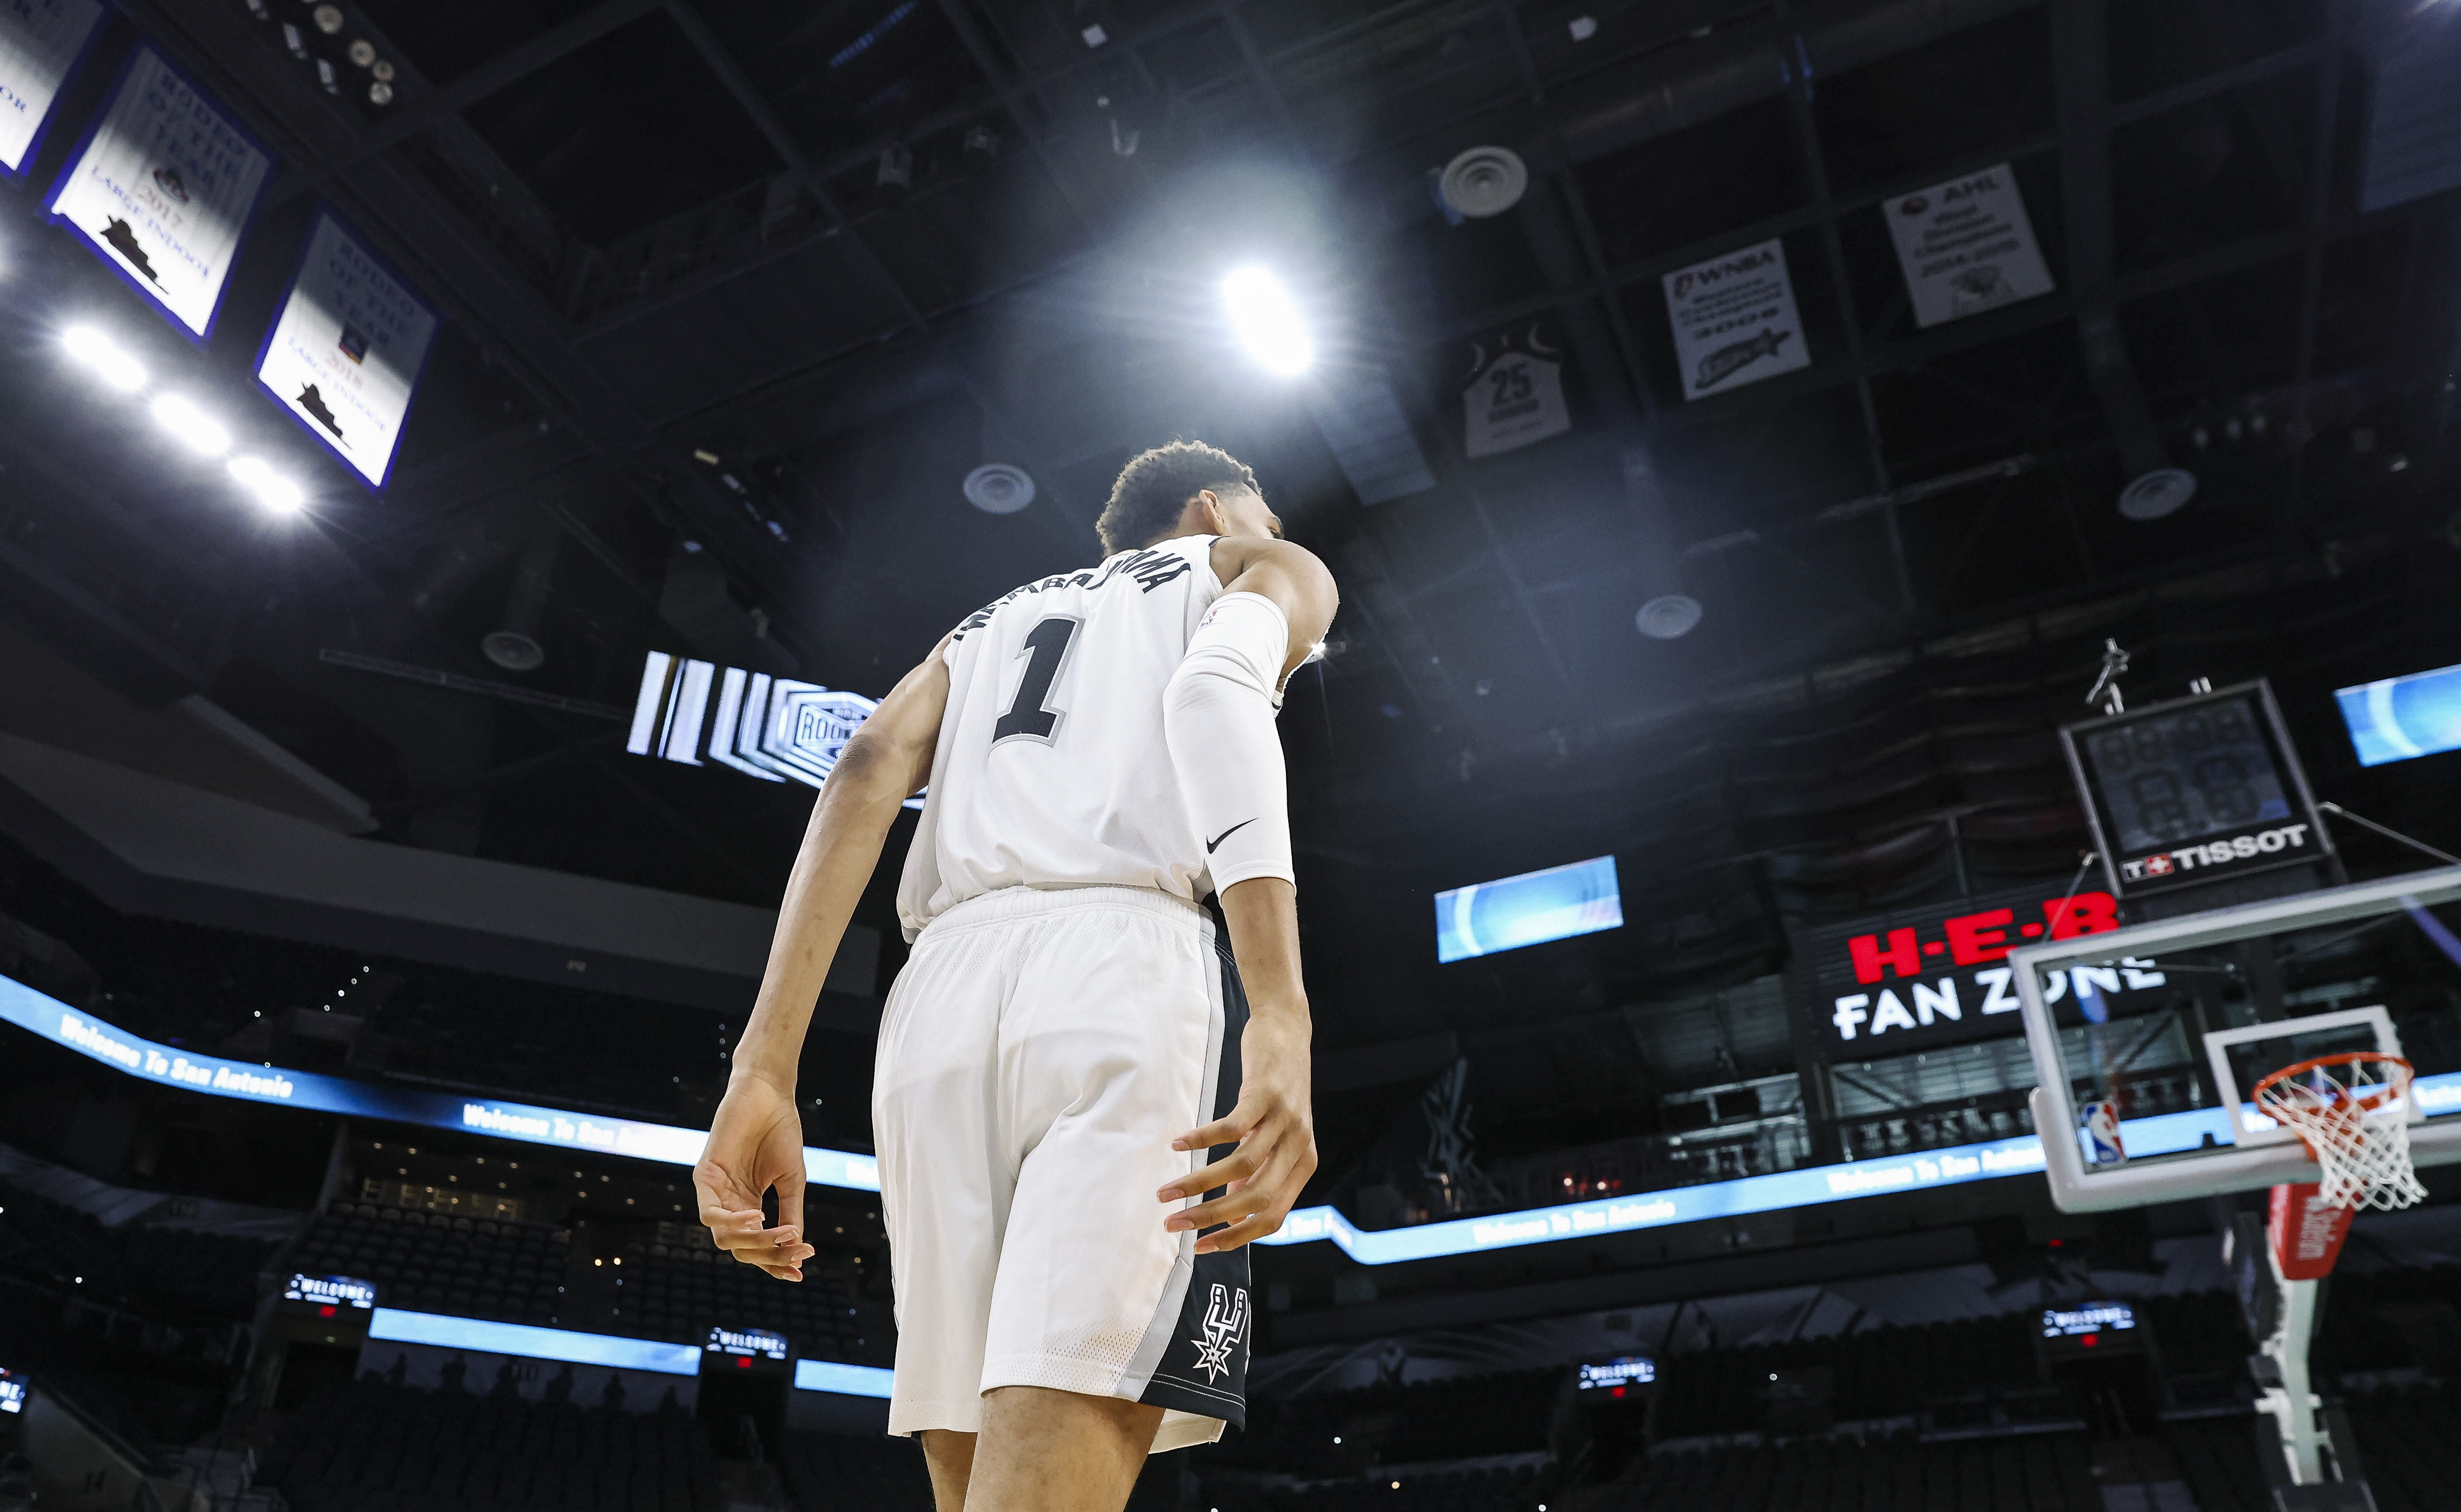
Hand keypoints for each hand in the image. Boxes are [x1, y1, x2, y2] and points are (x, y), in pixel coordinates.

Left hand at [694, 1072, 817, 1280]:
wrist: (770, 1095)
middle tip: (799, 1251)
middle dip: (770, 1256)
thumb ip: (790, 1213)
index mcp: (748, 1206)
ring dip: (756, 1243)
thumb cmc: (780, 1132)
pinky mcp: (704, 1177)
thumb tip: (797, 1248)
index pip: (755, 1247)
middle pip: (740, 1249)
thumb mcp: (791, 1180)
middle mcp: (728, 1204)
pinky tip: (758, 1217)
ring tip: (785, 1235)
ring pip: (724, 1238)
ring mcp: (714, 1192)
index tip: (800, 1273)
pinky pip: (711, 1214)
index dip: (776, 1263)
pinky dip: (734, 1222)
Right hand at [1156, 1008, 1315, 1253]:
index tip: (1201, 1247)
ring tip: (1165, 1192)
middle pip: (1256, 1199)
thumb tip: (1232, 1208)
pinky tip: (1177, 1145)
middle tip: (1173, 1225)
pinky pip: (1232, 1127)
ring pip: (1241, 1167)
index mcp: (1303, 1164)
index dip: (1237, 1237)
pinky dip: (1201, 1139)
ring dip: (1198, 1184)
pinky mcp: (1266, 1094)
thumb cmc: (1278, 1088)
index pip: (1273, 1217)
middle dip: (1211, 1218)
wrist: (1288, 1030)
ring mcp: (1285, 1120)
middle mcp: (1299, 1146)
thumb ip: (1260, 1172)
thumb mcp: (1277, 1135)